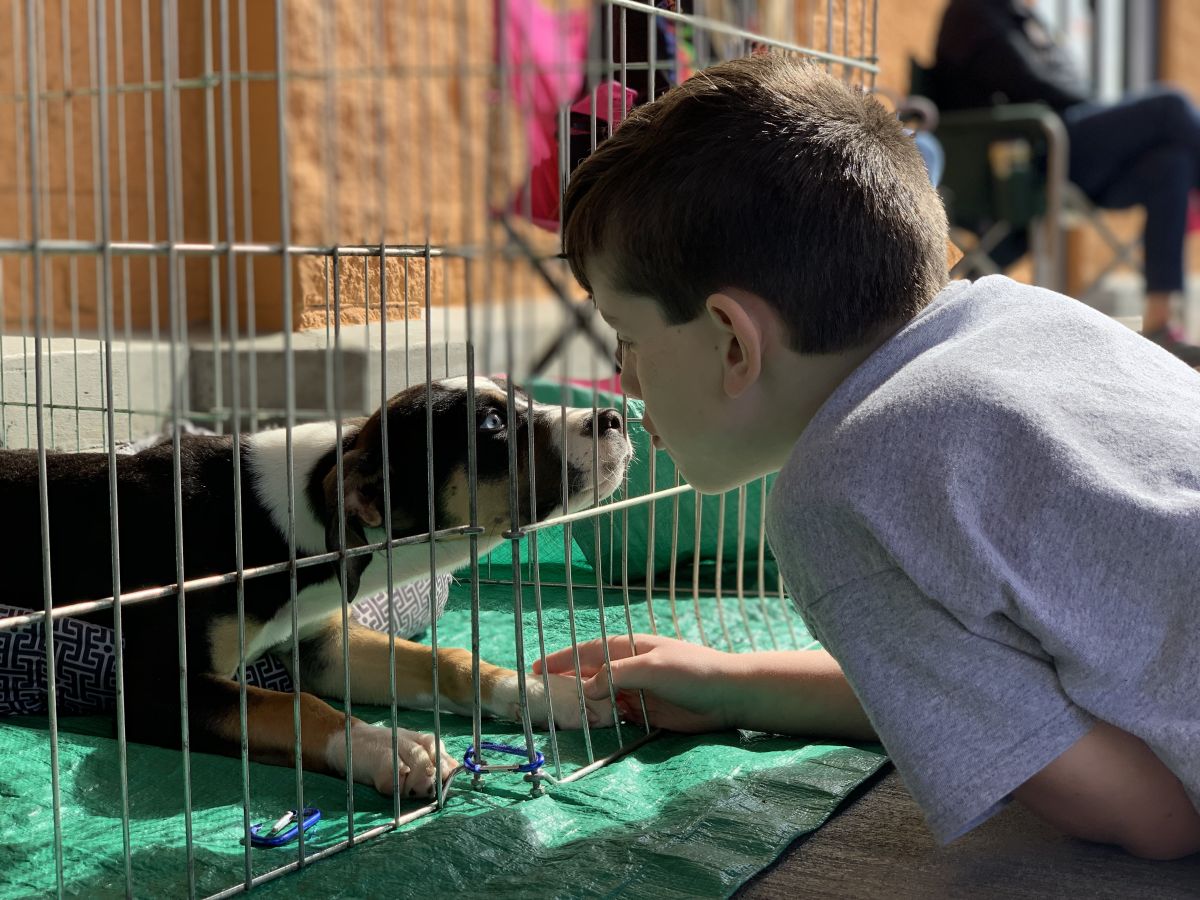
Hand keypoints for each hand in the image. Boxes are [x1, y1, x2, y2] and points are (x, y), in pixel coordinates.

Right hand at [532, 633, 737, 732]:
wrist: (727, 695)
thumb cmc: (692, 672)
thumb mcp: (652, 667)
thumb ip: (617, 675)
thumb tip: (587, 689)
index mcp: (628, 648)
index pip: (586, 652)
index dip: (560, 659)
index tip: (536, 669)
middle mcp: (628, 668)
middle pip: (588, 675)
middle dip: (564, 682)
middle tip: (539, 696)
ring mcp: (635, 690)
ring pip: (599, 696)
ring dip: (580, 704)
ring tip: (554, 714)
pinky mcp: (644, 711)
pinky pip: (614, 714)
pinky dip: (598, 719)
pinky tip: (585, 727)